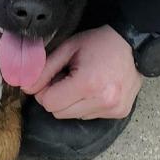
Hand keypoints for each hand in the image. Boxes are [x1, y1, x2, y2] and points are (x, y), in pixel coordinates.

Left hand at [20, 25, 141, 119]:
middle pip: (59, 113)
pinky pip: (89, 116)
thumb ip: (44, 70)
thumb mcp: (67, 49)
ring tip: (83, 81)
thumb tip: (26, 88)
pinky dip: (86, 105)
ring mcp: (113, 109)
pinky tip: (94, 88)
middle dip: (56, 97)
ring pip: (73, 116)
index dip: (44, 90)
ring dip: (71, 102)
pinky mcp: (119, 113)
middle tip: (66, 77)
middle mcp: (102, 101)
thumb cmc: (99, 43)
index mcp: (87, 83)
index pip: (49, 103)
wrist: (133, 44)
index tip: (52, 77)